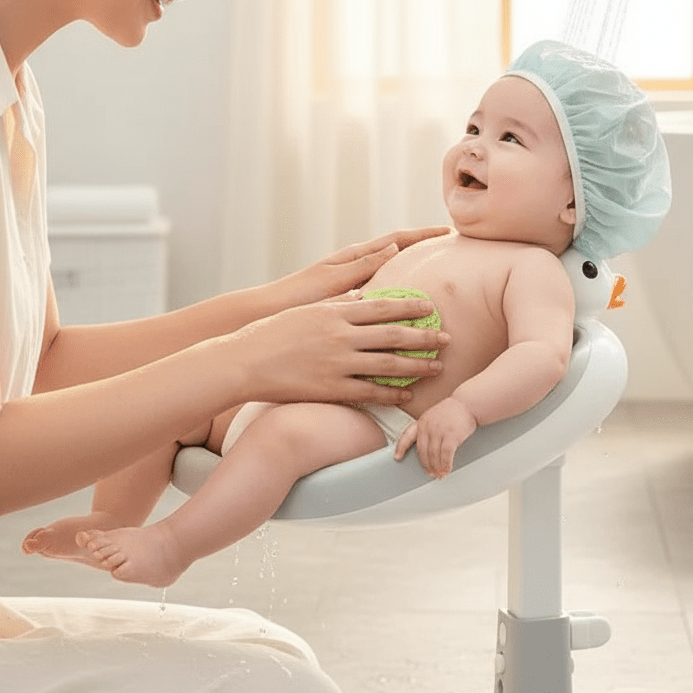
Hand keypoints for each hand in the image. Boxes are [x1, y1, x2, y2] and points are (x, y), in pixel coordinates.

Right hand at [234, 293, 448, 405]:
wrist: (244, 361)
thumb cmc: (274, 332)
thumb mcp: (308, 310)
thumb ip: (338, 305)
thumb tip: (363, 296)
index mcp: (335, 312)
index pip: (383, 307)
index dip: (410, 308)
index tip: (431, 308)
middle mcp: (340, 336)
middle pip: (393, 335)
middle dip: (424, 337)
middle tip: (447, 339)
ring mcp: (336, 363)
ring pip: (387, 365)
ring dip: (417, 367)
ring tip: (437, 368)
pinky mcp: (330, 388)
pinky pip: (368, 392)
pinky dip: (391, 394)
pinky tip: (408, 396)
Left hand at [269, 226, 450, 309]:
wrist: (270, 314)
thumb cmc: (298, 296)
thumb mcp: (334, 279)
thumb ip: (364, 265)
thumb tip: (394, 246)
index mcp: (354, 257)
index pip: (397, 239)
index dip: (423, 234)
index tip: (448, 230)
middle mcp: (355, 265)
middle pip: (398, 251)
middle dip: (423, 246)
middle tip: (452, 247)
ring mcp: (352, 281)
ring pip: (391, 271)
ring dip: (413, 268)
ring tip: (439, 273)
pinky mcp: (348, 299)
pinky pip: (381, 291)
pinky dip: (397, 291)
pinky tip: (409, 304)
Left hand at [393, 397, 477, 478]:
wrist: (468, 403)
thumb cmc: (453, 412)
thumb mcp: (435, 417)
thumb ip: (429, 431)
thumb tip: (428, 452)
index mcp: (422, 421)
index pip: (407, 436)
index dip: (401, 447)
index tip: (397, 457)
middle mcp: (428, 426)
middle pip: (423, 451)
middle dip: (426, 465)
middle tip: (431, 473)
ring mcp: (439, 430)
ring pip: (434, 455)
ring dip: (437, 468)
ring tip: (440, 474)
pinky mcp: (451, 435)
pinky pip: (446, 455)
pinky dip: (446, 465)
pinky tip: (447, 470)